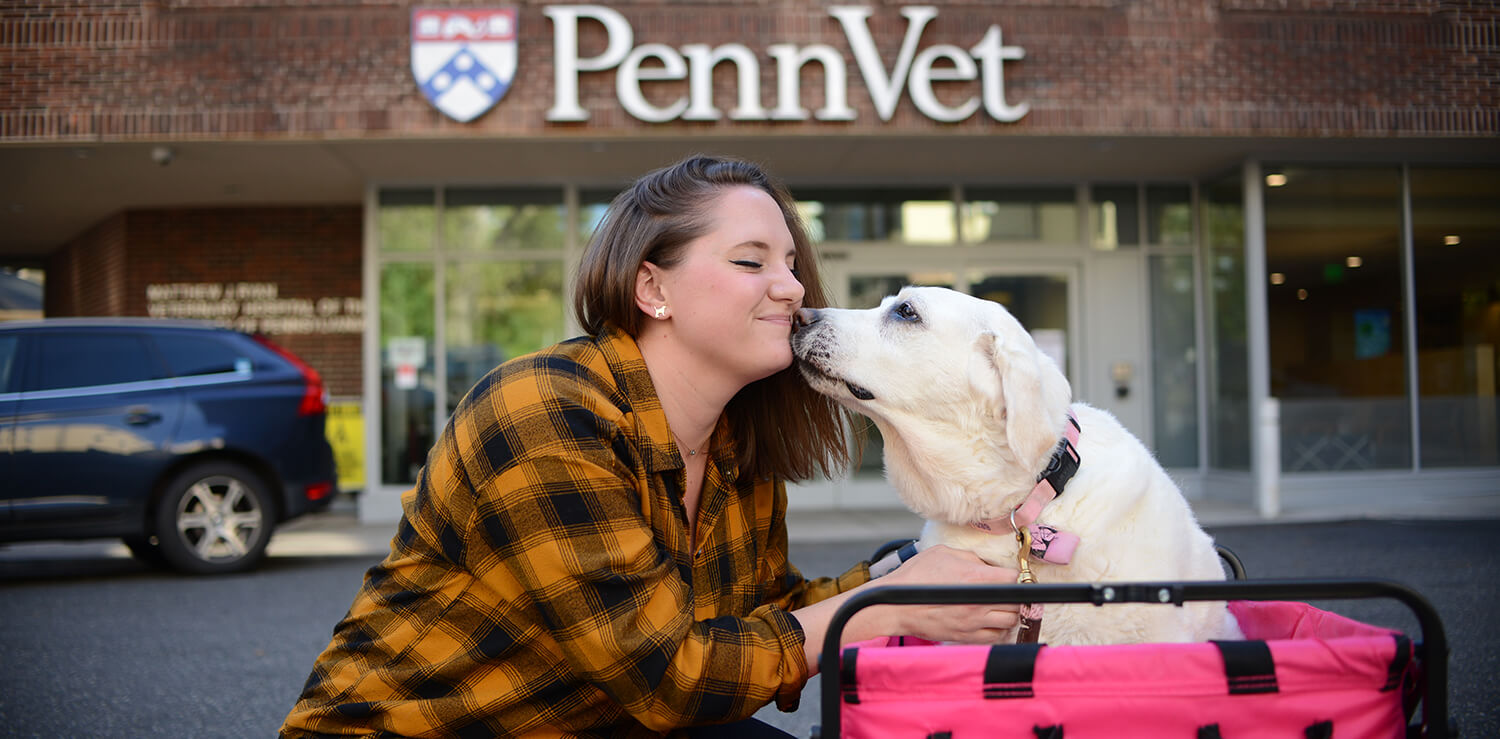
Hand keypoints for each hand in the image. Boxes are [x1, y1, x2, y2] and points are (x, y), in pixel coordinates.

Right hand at [871, 545, 1021, 642]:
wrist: (895, 606)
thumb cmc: (915, 577)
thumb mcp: (943, 553)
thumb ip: (971, 557)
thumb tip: (988, 565)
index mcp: (975, 578)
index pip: (1015, 579)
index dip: (1020, 576)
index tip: (1016, 575)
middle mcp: (978, 603)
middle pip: (1018, 603)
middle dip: (1017, 595)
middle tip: (1011, 590)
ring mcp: (973, 623)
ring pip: (1010, 622)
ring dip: (1010, 613)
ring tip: (1001, 605)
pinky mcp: (966, 636)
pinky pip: (995, 637)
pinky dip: (999, 629)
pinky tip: (991, 620)